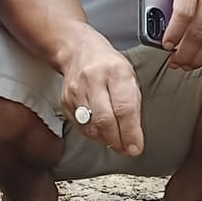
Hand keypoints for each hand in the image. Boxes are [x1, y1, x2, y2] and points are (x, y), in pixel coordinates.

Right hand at [57, 29, 143, 155]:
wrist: (78, 51)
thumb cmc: (109, 65)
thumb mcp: (129, 76)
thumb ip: (133, 104)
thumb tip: (134, 136)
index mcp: (116, 72)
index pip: (124, 108)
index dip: (130, 132)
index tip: (136, 147)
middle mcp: (94, 80)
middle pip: (105, 120)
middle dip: (117, 140)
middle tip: (126, 149)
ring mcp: (76, 91)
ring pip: (91, 126)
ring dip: (106, 139)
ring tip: (116, 141)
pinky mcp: (65, 101)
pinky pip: (80, 126)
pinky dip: (93, 134)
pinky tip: (102, 132)